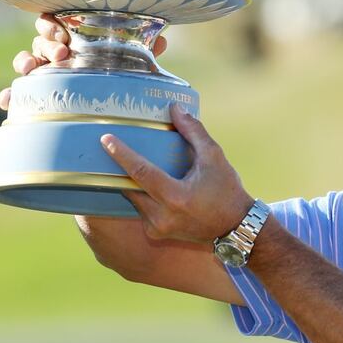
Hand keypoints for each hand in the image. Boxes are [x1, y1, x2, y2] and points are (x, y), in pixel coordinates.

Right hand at [0, 13, 167, 109]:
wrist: (109, 106)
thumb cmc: (116, 74)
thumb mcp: (130, 62)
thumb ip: (142, 51)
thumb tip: (162, 41)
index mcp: (74, 38)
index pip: (55, 22)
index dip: (53, 23)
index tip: (62, 31)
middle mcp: (56, 52)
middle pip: (41, 40)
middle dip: (48, 44)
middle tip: (62, 54)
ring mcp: (44, 72)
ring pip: (26, 60)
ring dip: (25, 61)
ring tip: (30, 69)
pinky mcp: (37, 93)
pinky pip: (18, 92)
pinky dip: (10, 94)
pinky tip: (8, 100)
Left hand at [102, 103, 250, 243]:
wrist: (237, 227)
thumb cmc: (227, 190)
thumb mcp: (214, 157)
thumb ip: (193, 132)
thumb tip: (175, 108)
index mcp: (176, 196)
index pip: (141, 172)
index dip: (122, 154)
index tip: (105, 140)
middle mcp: (162, 216)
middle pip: (129, 187)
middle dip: (120, 169)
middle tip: (110, 150)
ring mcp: (157, 228)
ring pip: (132, 199)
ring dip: (131, 183)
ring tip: (129, 166)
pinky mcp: (156, 233)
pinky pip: (139, 210)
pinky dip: (141, 196)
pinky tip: (146, 186)